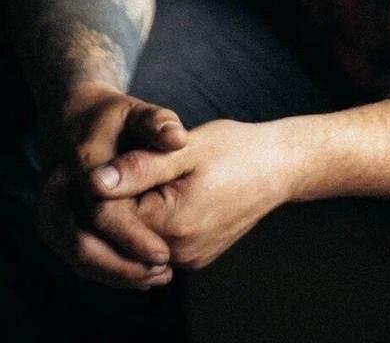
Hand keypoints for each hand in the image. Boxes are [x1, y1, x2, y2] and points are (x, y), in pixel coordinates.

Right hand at [35, 80, 187, 287]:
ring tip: (154, 279)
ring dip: (114, 274)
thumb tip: (178, 139)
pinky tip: (134, 274)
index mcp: (82, 161)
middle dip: (123, 266)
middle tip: (163, 274)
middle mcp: (57, 188)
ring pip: (75, 256)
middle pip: (83, 243)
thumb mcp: (138, 112)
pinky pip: (72, 255)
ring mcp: (47, 208)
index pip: (104, 212)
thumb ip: (159, 123)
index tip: (164, 254)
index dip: (134, 237)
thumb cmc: (114, 117)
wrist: (72, 116)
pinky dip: (103, 270)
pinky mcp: (48, 222)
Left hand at [87, 119, 298, 269]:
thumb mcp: (185, 149)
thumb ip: (139, 166)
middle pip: (124, 230)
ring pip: (141, 237)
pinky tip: (170, 191)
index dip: (107, 185)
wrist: (279, 166)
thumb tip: (93, 181)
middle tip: (138, 163)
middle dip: (123, 198)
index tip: (120, 157)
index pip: (111, 215)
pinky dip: (158, 218)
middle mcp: (178, 251)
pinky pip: (161, 241)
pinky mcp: (196, 255)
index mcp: (172, 223)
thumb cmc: (235, 150)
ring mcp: (189, 258)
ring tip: (156, 174)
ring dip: (140, 208)